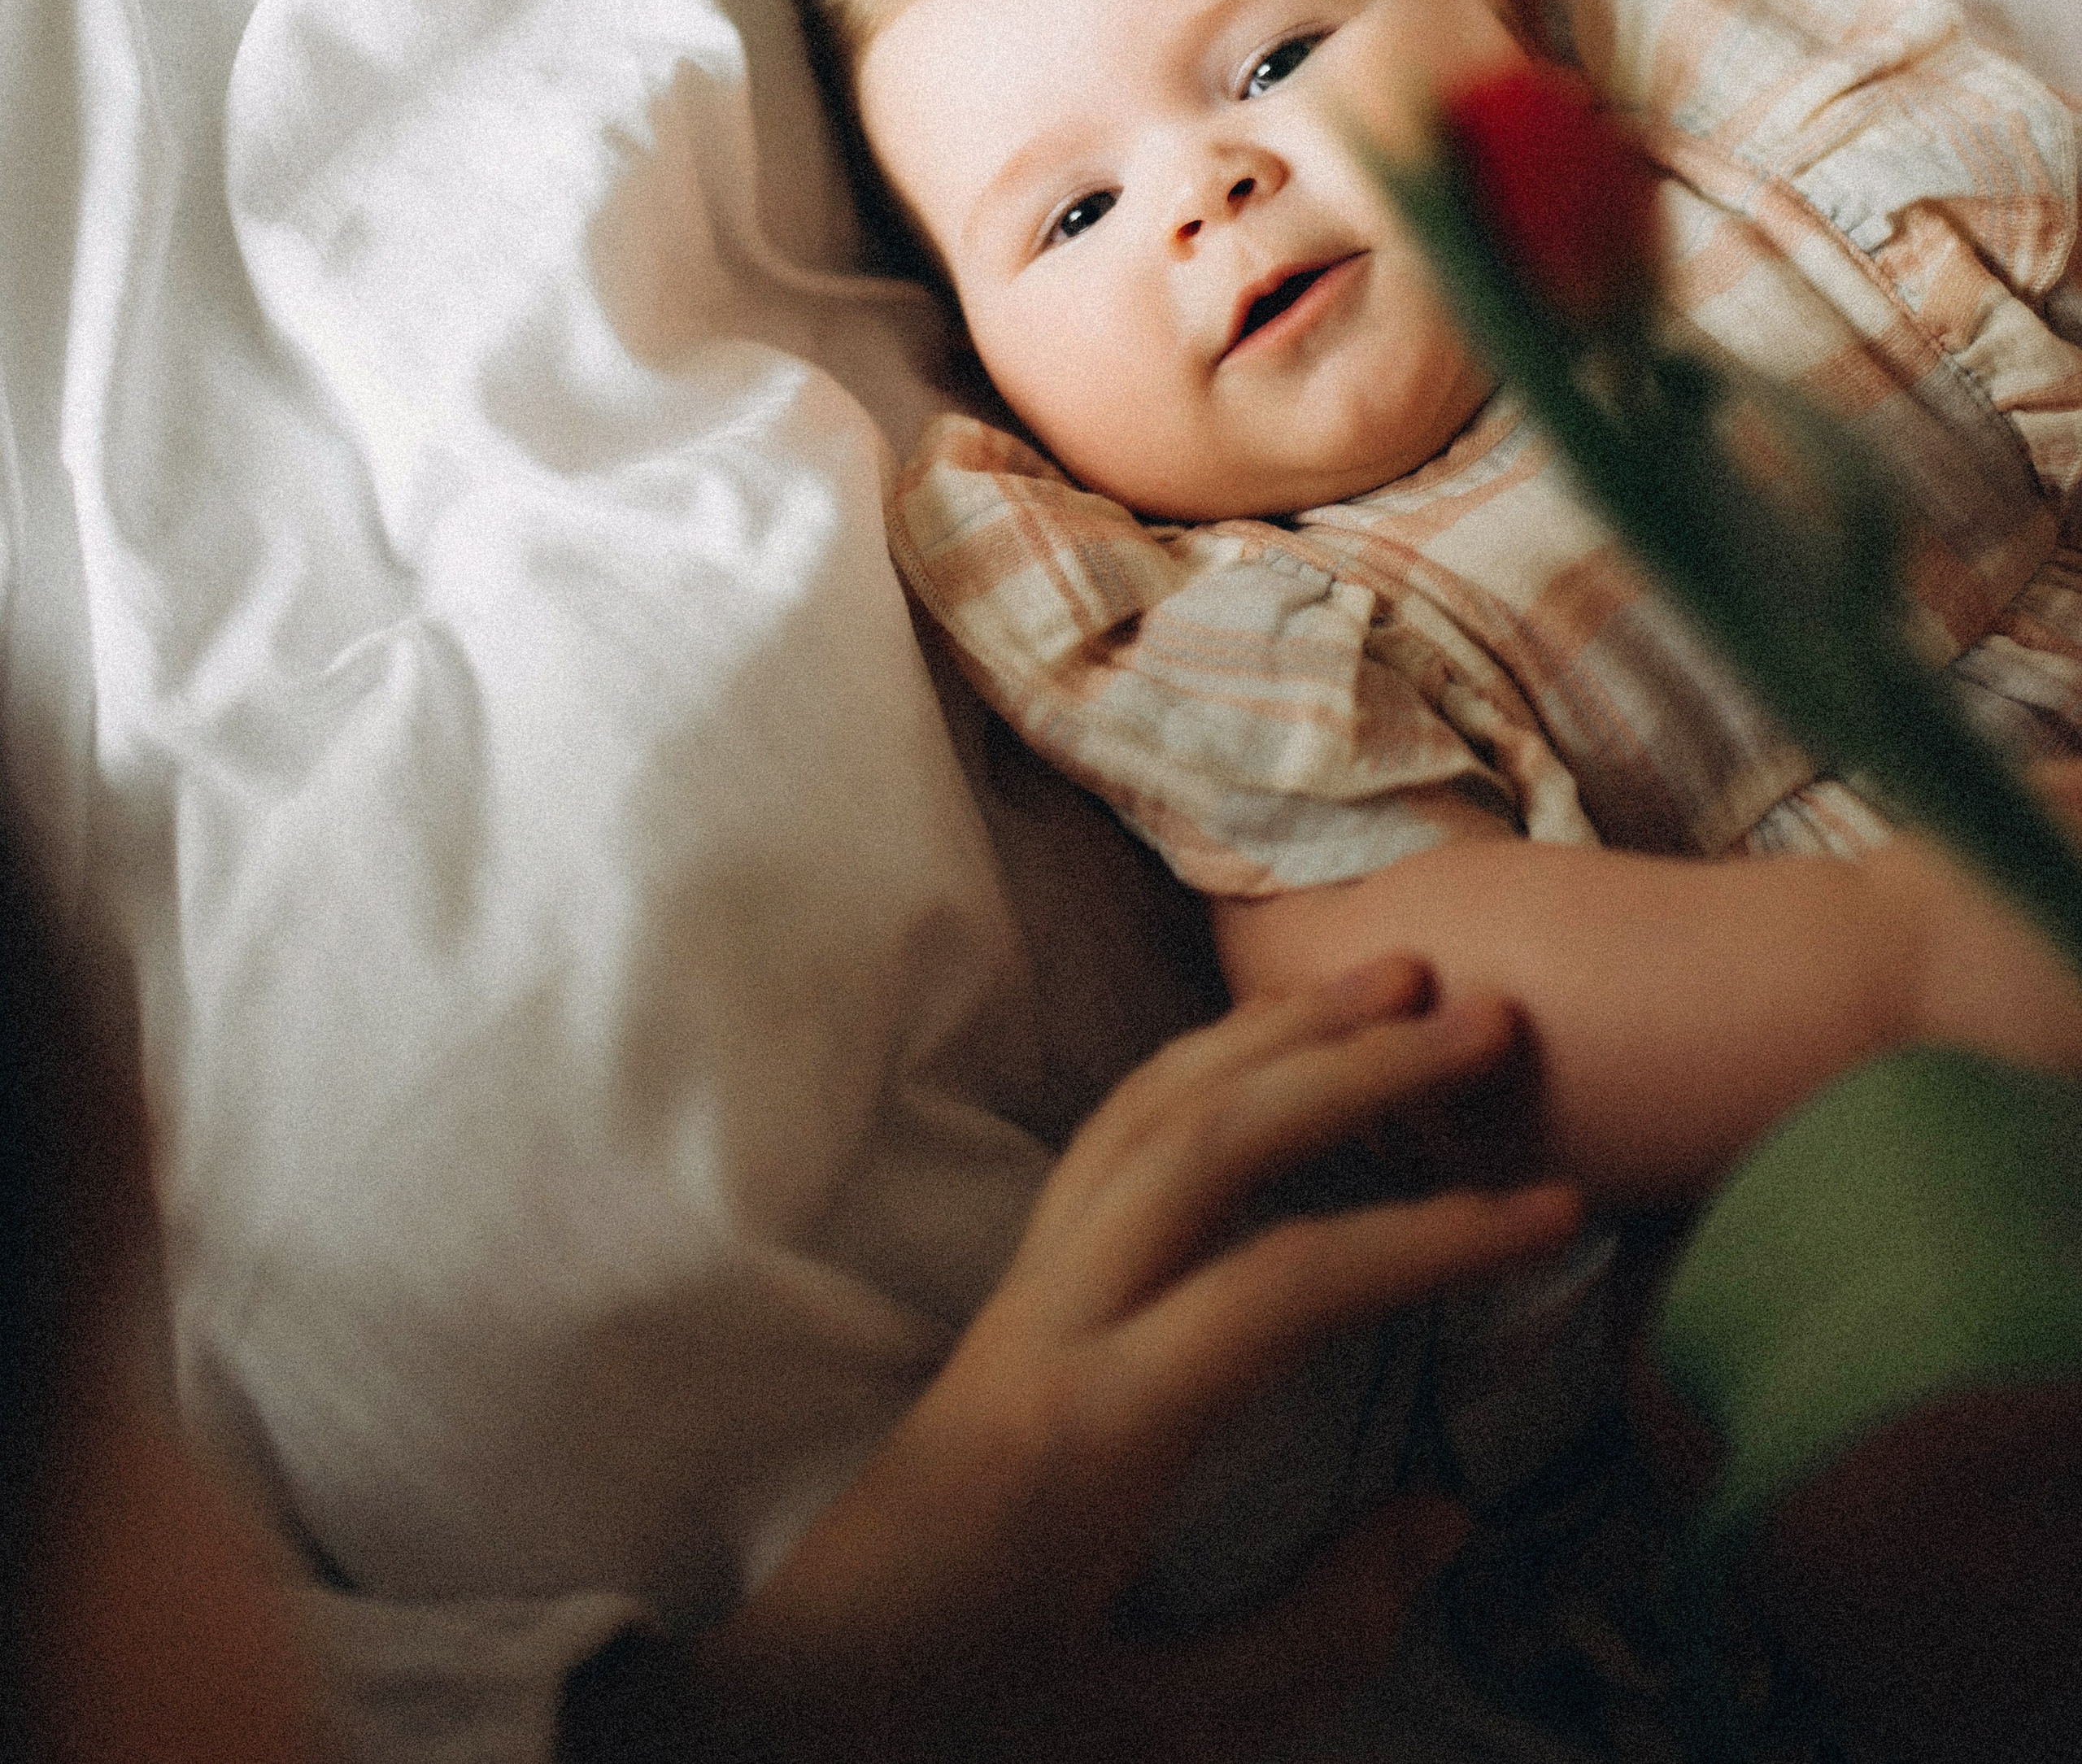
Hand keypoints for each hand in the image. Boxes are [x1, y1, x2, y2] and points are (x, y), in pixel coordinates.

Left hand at [681, 961, 1578, 1763]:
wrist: (803, 1698)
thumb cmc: (980, 1714)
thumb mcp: (1158, 1726)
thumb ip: (1313, 1631)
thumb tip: (1441, 1512)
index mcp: (1095, 1433)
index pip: (1280, 1287)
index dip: (1426, 1239)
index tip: (1551, 1211)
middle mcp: (1053, 1322)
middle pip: (1207, 1139)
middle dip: (1352, 1065)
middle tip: (1485, 1019)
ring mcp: (1023, 1285)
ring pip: (1148, 1107)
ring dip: (1275, 1030)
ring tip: (1394, 980)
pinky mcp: (1013, 1282)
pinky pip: (1110, 1131)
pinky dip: (1204, 1060)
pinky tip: (1274, 1045)